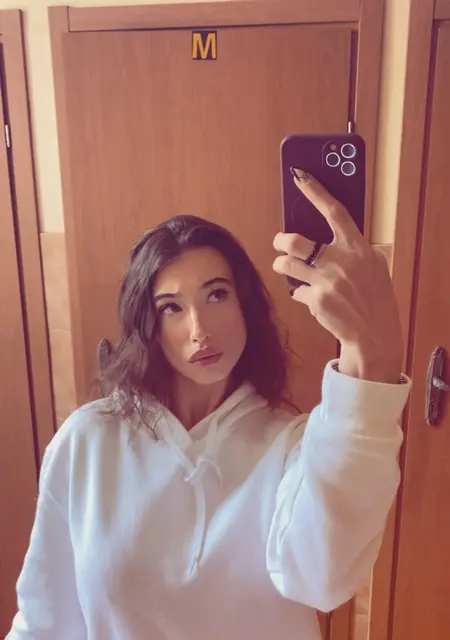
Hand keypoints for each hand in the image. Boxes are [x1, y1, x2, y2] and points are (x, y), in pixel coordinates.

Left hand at [273, 169, 402, 383]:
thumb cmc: (373, 297)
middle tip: (280, 243)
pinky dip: (299, 293)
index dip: (315, 191)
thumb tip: (326, 234)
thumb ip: (353, 249)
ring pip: (286, 264)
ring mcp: (327, 281)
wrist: (374, 334)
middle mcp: (341, 261)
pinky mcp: (316, 300)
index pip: (334, 211)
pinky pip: (296, 290)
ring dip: (282, 266)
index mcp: (358, 248)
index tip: (299, 176)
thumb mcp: (373, 267)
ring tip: (287, 268)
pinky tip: (312, 297)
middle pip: (295, 241)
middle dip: (281, 241)